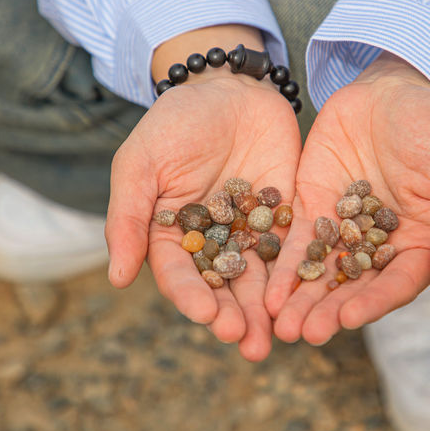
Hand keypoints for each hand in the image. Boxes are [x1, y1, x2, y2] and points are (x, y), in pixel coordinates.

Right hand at [106, 66, 300, 361]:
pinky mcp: (285, 214)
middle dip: (238, 316)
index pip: (181, 275)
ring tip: (283, 336)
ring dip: (271, 309)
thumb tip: (117, 279)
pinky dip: (302, 271)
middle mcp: (213, 241)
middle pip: (225, 286)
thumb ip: (130, 219)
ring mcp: (252, 229)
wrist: (226, 86)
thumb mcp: (141, 164)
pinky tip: (312, 293)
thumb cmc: (175, 123)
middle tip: (251, 343)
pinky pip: (295, 246)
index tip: (207, 316)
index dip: (193, 297)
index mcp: (172, 236)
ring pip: (262, 276)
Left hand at [266, 54, 429, 344]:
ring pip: (320, 272)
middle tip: (301, 334)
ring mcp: (342, 228)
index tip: (347, 318)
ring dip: (299, 300)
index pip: (397, 282)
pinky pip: (295, 241)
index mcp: (420, 243)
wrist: (392, 88)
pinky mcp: (311, 207)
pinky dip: (281, 266)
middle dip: (326, 311)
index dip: (373, 301)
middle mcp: (378, 245)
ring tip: (277, 325)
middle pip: (353, 286)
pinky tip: (265, 291)